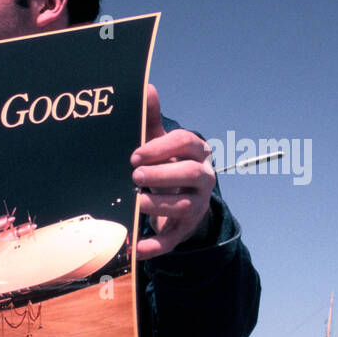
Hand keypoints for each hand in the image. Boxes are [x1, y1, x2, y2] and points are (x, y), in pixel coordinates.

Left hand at [131, 84, 215, 259]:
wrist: (181, 202)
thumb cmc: (166, 164)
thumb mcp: (159, 143)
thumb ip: (152, 119)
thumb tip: (146, 87)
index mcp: (195, 153)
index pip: (186, 143)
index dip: (161, 148)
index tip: (136, 155)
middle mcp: (202, 179)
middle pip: (190, 174)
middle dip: (163, 174)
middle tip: (135, 175)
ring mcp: (196, 206)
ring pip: (183, 206)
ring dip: (158, 204)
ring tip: (135, 202)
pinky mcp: (184, 229)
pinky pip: (173, 239)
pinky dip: (156, 245)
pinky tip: (138, 248)